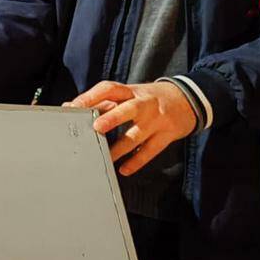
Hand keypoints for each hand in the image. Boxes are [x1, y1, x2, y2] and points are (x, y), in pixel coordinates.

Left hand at [68, 80, 197, 176]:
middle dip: (112, 118)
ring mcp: (157, 120)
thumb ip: (103, 101)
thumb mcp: (130, 94)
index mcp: (131, 91)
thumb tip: (71, 106)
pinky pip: (150, 150)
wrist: (189, 99)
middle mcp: (144, 104)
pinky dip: (136, 161)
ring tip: (105, 157)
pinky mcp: (167, 135)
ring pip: (137, 134)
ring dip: (120, 148)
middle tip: (96, 127)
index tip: (74, 107)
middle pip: (128, 109)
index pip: (109, 89)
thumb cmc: (150, 98)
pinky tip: (124, 169)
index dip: (91, 96)